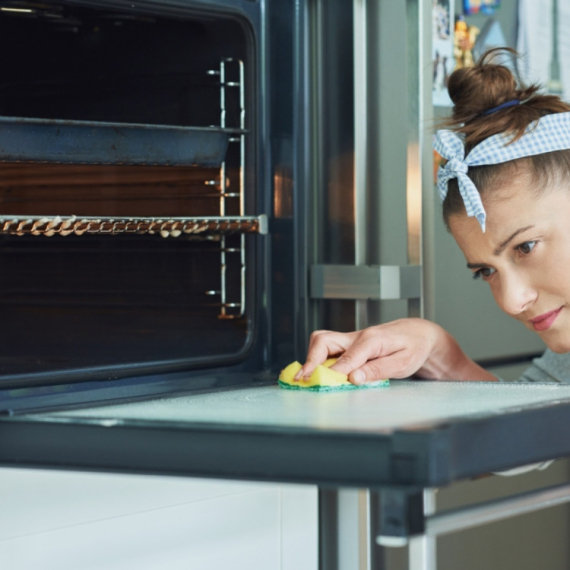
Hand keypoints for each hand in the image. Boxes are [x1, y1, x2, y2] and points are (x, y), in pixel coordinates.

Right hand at [296, 318, 496, 383]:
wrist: (419, 334)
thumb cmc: (414, 347)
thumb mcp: (403, 363)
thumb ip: (377, 370)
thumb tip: (353, 378)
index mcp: (371, 339)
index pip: (347, 356)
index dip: (335, 372)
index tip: (324, 383)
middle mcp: (356, 336)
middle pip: (323, 340)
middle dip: (310, 359)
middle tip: (303, 378)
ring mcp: (351, 339)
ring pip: (322, 341)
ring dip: (312, 358)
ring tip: (306, 377)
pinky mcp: (349, 344)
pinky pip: (328, 348)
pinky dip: (319, 359)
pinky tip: (318, 373)